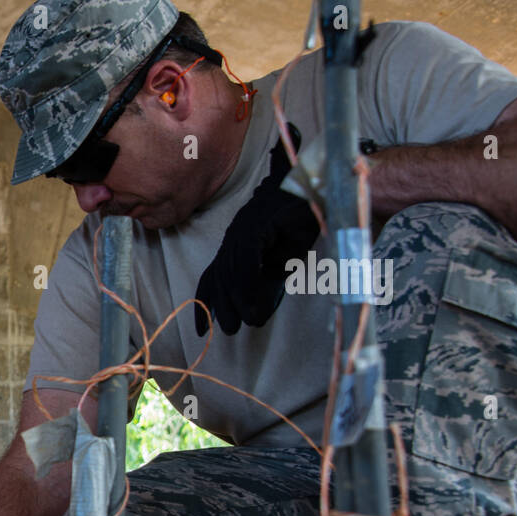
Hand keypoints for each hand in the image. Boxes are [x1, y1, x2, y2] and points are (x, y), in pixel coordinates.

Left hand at [194, 124, 320, 336]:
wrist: (315, 185)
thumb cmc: (301, 221)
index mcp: (236, 244)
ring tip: (250, 319)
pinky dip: (249, 279)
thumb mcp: (282, 259)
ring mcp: (244, 227)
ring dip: (239, 298)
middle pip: (220, 276)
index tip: (201, 330)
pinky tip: (255, 299)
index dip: (205, 303)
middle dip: (224, 306)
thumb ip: (268, 280)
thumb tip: (255, 310)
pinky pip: (246, 255)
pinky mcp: (257, 222)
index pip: (212, 277)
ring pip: (232, 269)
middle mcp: (235, 235)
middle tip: (234, 328)